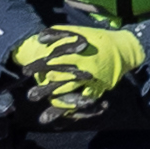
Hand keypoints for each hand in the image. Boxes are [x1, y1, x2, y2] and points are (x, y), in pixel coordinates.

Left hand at [9, 22, 146, 115]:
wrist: (124, 47)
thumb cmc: (98, 38)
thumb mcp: (78, 31)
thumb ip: (58, 33)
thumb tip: (39, 38)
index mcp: (77, 51)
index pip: (53, 59)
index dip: (38, 66)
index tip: (25, 72)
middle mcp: (82, 67)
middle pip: (60, 78)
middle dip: (44, 89)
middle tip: (31, 96)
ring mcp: (91, 79)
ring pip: (71, 92)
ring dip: (57, 104)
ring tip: (44, 116)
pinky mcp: (98, 88)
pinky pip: (85, 100)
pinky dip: (75, 109)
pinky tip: (64, 117)